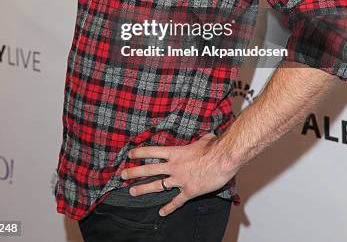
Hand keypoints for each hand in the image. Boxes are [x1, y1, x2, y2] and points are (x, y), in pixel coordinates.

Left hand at [120, 132, 237, 215]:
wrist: (223, 160)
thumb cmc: (215, 147)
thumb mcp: (204, 139)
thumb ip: (201, 138)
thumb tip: (207, 135)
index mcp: (175, 152)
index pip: (152, 151)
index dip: (139, 153)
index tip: (129, 155)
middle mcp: (174, 166)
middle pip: (149, 169)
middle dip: (134, 172)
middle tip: (123, 175)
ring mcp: (180, 180)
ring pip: (157, 186)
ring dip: (144, 189)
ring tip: (133, 192)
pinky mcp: (189, 191)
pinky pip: (176, 201)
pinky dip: (169, 208)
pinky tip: (162, 212)